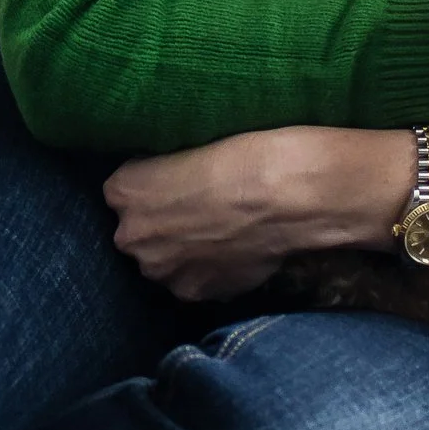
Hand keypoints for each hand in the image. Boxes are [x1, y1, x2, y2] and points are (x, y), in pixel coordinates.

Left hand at [105, 124, 428, 301]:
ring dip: (184, 243)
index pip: (121, 185)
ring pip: (166, 255)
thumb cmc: (256, 148)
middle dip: (163, 215)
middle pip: (138, 226)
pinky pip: (196, 276)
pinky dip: (211, 264)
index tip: (181, 169)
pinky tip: (238, 242)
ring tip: (225, 220)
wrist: (307, 192)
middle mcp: (134, 238)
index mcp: (124, 190)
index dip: (154, 177)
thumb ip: (165, 164)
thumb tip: (161, 174)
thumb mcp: (200, 137)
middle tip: (206, 196)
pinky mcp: (203, 292)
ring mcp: (168, 271)